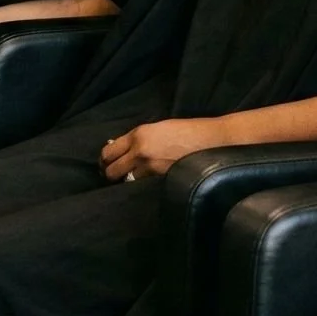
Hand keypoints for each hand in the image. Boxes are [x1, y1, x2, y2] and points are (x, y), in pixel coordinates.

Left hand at [99, 117, 224, 181]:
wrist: (211, 140)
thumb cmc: (188, 131)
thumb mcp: (159, 128)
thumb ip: (139, 139)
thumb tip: (122, 150)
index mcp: (139, 134)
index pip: (108, 152)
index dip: (105, 160)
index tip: (107, 164)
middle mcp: (140, 150)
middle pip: (111, 170)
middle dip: (111, 173)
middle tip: (116, 175)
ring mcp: (149, 167)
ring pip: (124, 181)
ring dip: (126, 181)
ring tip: (132, 180)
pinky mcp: (160, 180)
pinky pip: (140, 186)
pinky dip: (139, 187)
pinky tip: (144, 185)